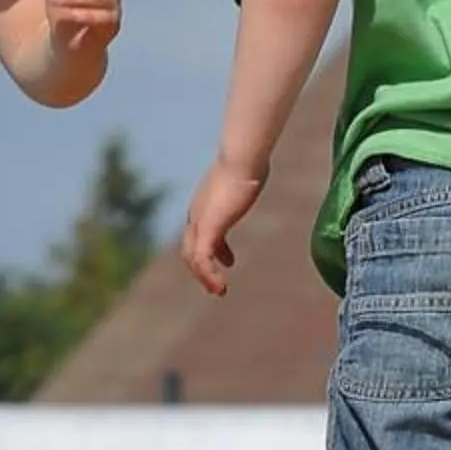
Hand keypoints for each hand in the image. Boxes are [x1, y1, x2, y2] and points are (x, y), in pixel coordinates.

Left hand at [180, 159, 265, 296]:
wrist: (242, 158)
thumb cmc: (249, 160)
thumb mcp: (247, 175)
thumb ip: (248, 179)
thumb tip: (260, 168)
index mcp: (205, 202)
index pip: (200, 230)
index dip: (211, 248)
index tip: (227, 260)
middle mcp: (197, 212)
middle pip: (190, 246)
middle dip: (202, 267)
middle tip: (215, 284)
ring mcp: (200, 221)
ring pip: (193, 257)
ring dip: (205, 276)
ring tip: (219, 291)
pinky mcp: (207, 229)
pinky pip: (202, 260)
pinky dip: (209, 276)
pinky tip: (222, 286)